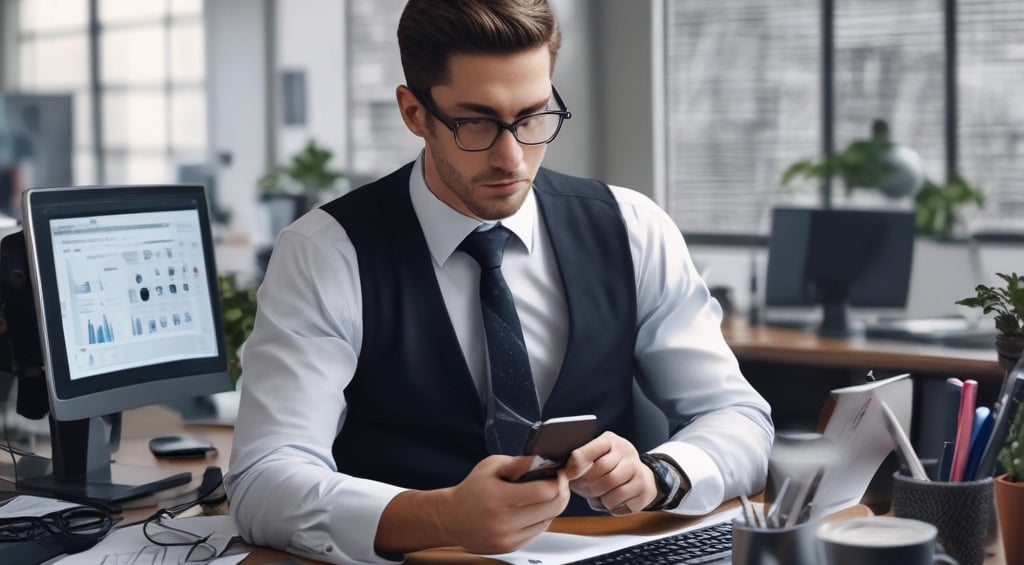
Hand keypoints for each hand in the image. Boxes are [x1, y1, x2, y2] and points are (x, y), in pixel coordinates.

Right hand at [376, 454, 569, 554]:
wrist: (451, 519)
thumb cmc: (471, 489)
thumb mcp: (491, 466)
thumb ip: (519, 462)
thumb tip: (544, 459)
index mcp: (500, 498)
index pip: (545, 492)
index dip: (558, 480)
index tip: (558, 472)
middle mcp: (505, 521)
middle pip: (553, 508)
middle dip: (561, 491)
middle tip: (558, 481)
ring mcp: (509, 537)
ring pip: (549, 520)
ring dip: (553, 506)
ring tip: (544, 493)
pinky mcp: (511, 547)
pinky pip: (539, 531)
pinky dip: (542, 518)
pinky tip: (533, 508)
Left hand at [563, 431, 657, 514]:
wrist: (640, 478)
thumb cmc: (609, 469)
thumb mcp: (595, 458)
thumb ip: (580, 460)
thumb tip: (563, 471)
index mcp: (610, 440)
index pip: (590, 449)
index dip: (576, 464)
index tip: (568, 474)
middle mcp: (627, 451)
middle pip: (601, 468)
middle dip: (587, 482)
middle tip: (582, 488)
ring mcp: (638, 469)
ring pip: (611, 485)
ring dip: (598, 495)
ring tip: (597, 494)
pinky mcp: (644, 488)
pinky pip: (620, 500)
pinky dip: (609, 504)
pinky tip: (610, 499)